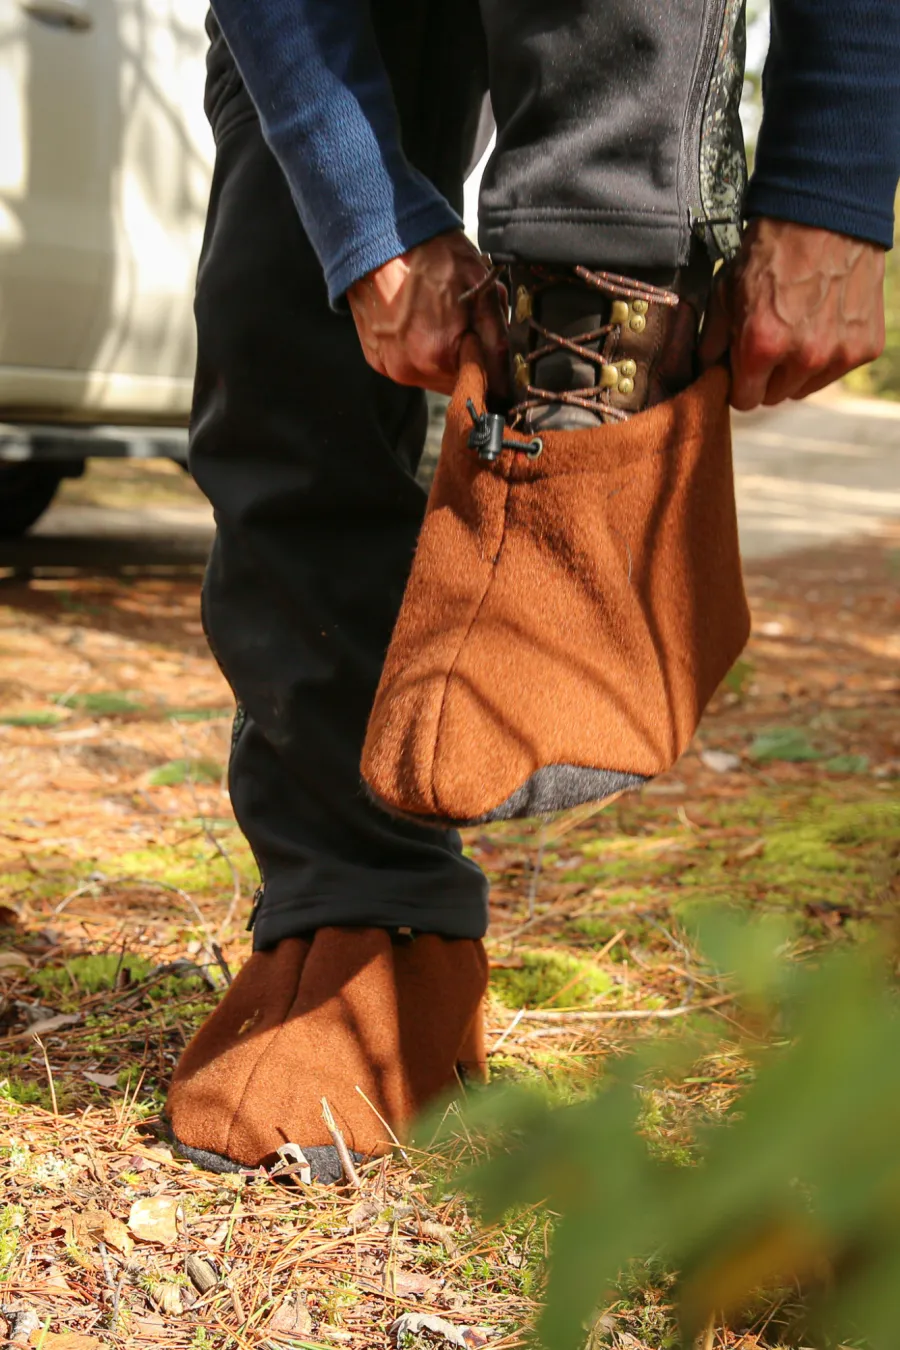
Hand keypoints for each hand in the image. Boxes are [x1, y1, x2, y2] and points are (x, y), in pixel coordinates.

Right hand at [347, 231, 507, 396]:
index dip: (491, 368)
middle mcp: (411, 371)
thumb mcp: (481, 290)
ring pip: (431, 377)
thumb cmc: (433, 256)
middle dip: (465, 360)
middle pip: (454, 383)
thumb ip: (496, 340)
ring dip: (441, 358)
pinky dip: (417, 353)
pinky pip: (408, 367)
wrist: (382, 238)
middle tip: (462, 322)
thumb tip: (505, 379)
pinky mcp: (376, 359)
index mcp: (440, 358)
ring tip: (437, 320)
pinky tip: (416, 324)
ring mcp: (390, 367)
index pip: (480, 385)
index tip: (491, 349)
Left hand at [699, 218, 885, 411]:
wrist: (825, 214)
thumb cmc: (771, 250)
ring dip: (797, 369)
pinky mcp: (865, 347)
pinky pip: (836, 370)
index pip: (744, 401)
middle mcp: (803, 358)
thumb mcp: (725, 291)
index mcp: (761, 347)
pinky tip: (823, 321)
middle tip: (770, 340)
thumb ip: (712, 341)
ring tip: (797, 328)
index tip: (741, 367)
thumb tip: (706, 370)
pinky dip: (828, 354)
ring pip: (806, 387)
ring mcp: (838, 355)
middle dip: (767, 375)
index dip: (739, 383)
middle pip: (775, 396)